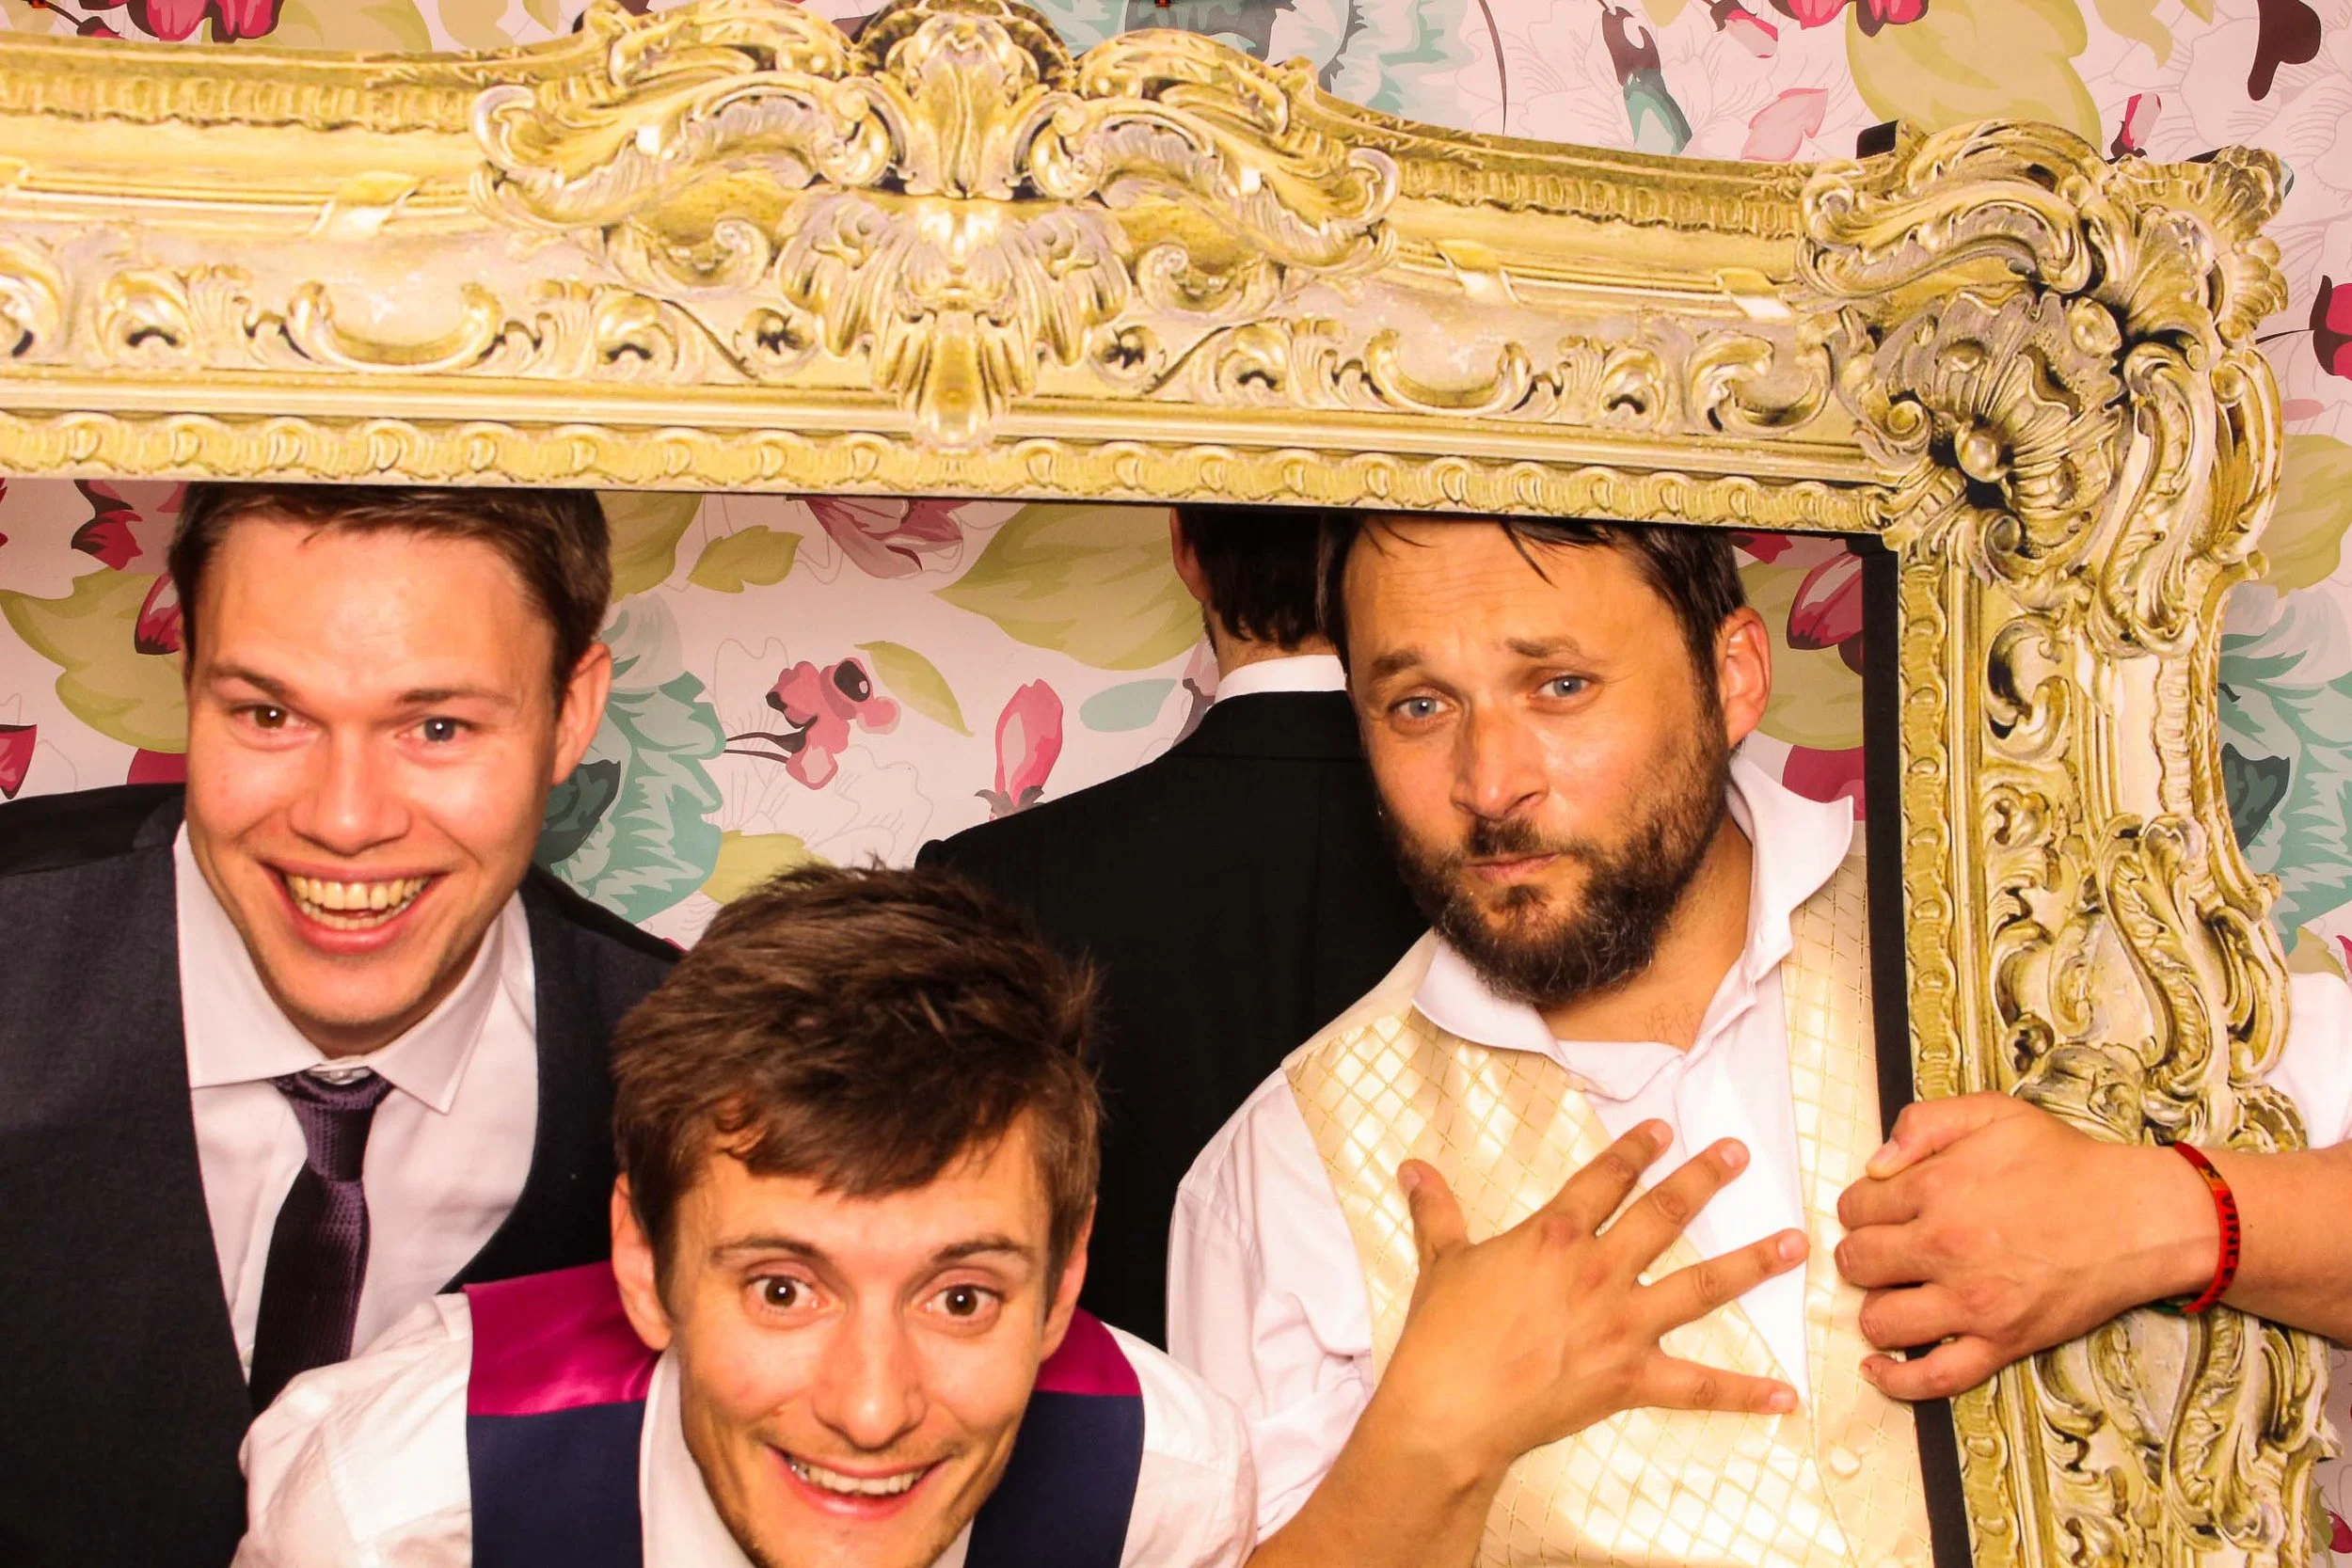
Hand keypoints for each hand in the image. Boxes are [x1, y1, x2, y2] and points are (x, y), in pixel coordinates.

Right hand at [1376, 1120, 1807, 1478]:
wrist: (1451, 1409)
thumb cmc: (1442, 1337)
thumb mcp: (1440, 1261)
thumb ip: (1437, 1212)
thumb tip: (1412, 1169)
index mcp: (1555, 1235)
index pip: (1605, 1179)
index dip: (1635, 1150)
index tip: (1662, 1129)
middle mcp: (1599, 1271)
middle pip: (1664, 1215)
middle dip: (1704, 1180)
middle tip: (1738, 1155)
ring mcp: (1622, 1324)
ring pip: (1701, 1287)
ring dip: (1751, 1263)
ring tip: (1793, 1243)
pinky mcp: (1630, 1377)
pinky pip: (1697, 1386)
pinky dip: (1742, 1393)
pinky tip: (1784, 1394)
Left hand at [1834, 1094, 2213, 1400]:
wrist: (2137, 1218)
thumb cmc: (2067, 1164)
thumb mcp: (1993, 1113)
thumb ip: (1923, 1123)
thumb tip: (1874, 1165)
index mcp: (1937, 1188)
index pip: (1855, 1208)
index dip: (1862, 1208)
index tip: (1878, 1211)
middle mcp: (1945, 1247)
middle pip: (1857, 1262)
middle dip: (1861, 1255)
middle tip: (1884, 1251)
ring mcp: (1972, 1302)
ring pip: (1879, 1320)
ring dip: (1875, 1308)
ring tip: (1895, 1294)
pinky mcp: (2001, 1342)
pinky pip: (1933, 1377)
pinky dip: (1896, 1379)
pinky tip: (1878, 1367)